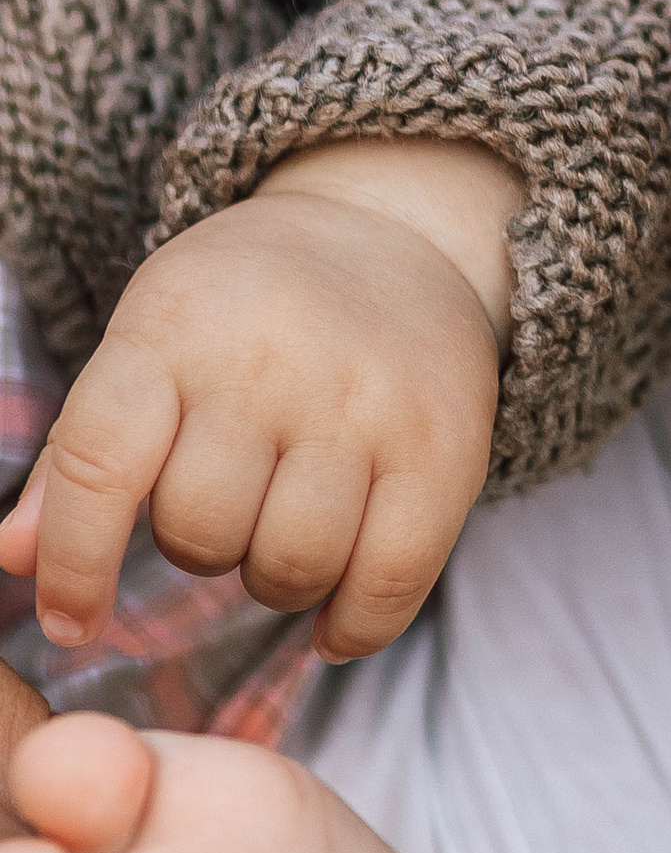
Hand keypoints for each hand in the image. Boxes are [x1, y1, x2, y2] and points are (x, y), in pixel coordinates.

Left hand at [0, 143, 520, 663]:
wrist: (393, 228)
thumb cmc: (242, 309)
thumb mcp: (148, 343)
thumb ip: (77, 456)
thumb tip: (10, 557)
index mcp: (177, 324)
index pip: (99, 462)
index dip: (72, 562)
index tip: (73, 619)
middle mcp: (273, 355)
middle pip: (200, 533)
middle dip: (202, 542)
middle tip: (232, 494)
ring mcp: (366, 399)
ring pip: (289, 567)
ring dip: (275, 577)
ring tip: (286, 523)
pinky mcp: (446, 442)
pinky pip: (387, 583)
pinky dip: (353, 624)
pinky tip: (337, 614)